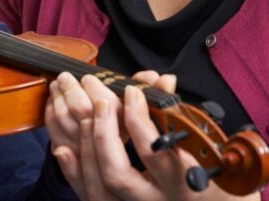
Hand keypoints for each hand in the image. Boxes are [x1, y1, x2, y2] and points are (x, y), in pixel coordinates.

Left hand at [48, 71, 259, 200]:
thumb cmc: (207, 178)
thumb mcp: (200, 148)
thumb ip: (176, 112)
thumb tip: (162, 79)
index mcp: (182, 184)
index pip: (154, 152)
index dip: (138, 120)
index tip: (130, 91)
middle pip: (117, 173)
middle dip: (102, 132)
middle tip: (98, 98)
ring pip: (97, 188)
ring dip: (83, 144)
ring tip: (81, 112)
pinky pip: (86, 196)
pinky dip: (72, 171)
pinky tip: (60, 148)